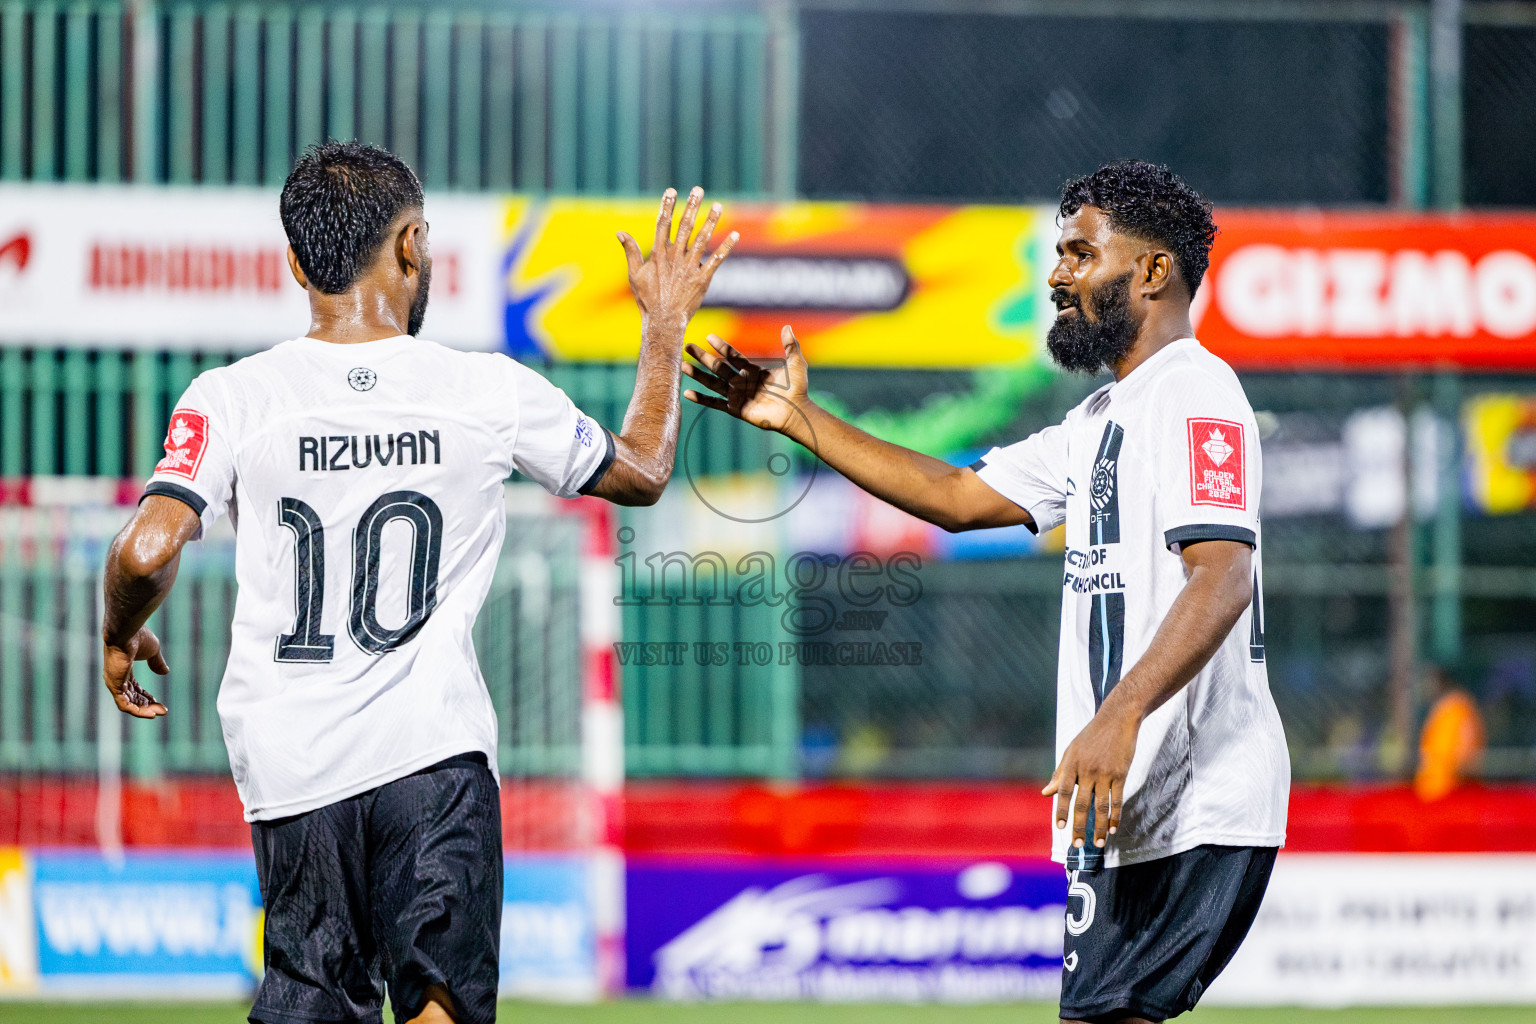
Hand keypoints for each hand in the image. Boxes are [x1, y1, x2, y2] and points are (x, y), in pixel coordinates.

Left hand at [102, 627, 168, 717]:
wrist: (127, 632)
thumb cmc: (139, 637)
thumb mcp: (153, 651)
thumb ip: (157, 662)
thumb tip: (165, 672)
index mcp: (124, 669)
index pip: (134, 688)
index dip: (147, 697)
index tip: (160, 702)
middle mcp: (117, 678)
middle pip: (132, 698)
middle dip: (147, 706)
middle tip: (162, 711)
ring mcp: (114, 682)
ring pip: (128, 703)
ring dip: (144, 710)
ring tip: (158, 713)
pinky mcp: (114, 685)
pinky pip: (124, 704)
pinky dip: (137, 711)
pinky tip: (150, 714)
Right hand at [617, 186, 737, 321]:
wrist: (663, 321)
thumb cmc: (647, 299)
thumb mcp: (634, 275)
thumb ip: (630, 252)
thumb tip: (620, 232)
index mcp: (658, 254)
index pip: (663, 224)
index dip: (667, 206)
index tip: (671, 190)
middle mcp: (675, 258)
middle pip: (684, 226)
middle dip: (691, 206)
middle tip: (698, 189)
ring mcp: (690, 268)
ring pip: (702, 240)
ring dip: (711, 221)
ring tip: (718, 205)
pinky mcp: (702, 279)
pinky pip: (717, 261)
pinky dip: (726, 248)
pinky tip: (735, 235)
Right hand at [682, 325, 810, 436]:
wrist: (796, 412)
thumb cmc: (798, 389)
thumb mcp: (796, 363)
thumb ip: (790, 345)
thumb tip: (787, 326)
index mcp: (753, 371)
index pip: (733, 356)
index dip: (721, 346)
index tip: (709, 337)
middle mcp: (742, 382)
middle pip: (718, 367)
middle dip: (703, 357)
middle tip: (687, 346)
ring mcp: (738, 396)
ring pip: (713, 383)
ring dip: (698, 375)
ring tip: (682, 365)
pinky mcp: (736, 409)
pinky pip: (715, 403)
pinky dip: (701, 399)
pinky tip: (687, 393)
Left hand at [1042, 703, 1139, 849]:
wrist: (1117, 719)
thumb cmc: (1092, 736)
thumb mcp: (1071, 751)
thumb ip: (1060, 773)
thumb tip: (1046, 793)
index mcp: (1071, 763)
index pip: (1063, 791)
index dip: (1061, 810)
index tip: (1060, 827)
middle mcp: (1086, 770)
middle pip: (1081, 803)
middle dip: (1079, 826)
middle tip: (1077, 844)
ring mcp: (1104, 772)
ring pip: (1101, 806)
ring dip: (1100, 827)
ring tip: (1098, 843)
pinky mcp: (1120, 774)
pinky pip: (1117, 800)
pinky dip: (1115, 816)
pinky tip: (1114, 829)